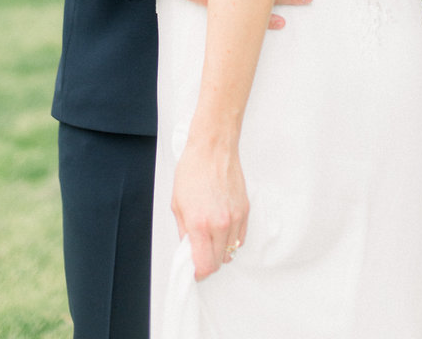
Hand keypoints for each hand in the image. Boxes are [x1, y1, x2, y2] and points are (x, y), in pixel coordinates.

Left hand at [171, 135, 248, 280]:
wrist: (212, 149)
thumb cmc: (192, 170)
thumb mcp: (177, 204)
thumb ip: (183, 232)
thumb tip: (189, 250)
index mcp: (200, 224)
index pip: (204, 265)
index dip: (198, 273)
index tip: (193, 270)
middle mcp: (220, 224)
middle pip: (219, 262)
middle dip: (208, 262)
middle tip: (199, 252)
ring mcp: (235, 218)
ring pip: (231, 251)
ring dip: (221, 251)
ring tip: (210, 237)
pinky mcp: (245, 210)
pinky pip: (241, 237)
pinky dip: (231, 239)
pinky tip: (221, 228)